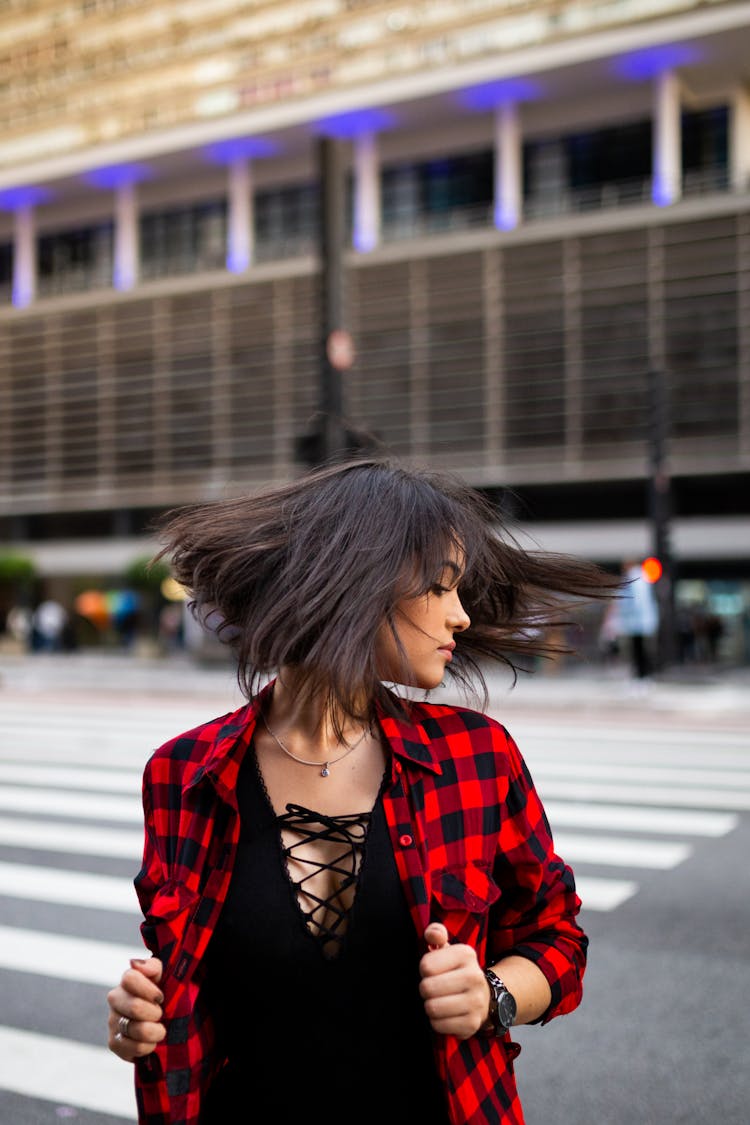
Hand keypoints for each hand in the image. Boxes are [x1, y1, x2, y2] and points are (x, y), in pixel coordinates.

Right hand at [107, 957, 165, 1060]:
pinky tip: (150, 1041)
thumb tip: (135, 964)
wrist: (161, 1020)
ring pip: (138, 1030)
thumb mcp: (163, 977)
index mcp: (127, 981)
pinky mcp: (114, 1043)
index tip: (160, 997)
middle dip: (155, 1012)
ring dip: (156, 1031)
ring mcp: (112, 1021)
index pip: (129, 978)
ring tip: (158, 1028)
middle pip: (135, 1007)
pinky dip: (149, 1046)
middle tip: (160, 1013)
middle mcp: (115, 999)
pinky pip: (136, 1048)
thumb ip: (152, 966)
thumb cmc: (161, 996)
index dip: (149, 990)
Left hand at [419, 923, 489, 1039]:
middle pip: (427, 988)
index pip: (426, 966)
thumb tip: (432, 934)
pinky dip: (437, 1022)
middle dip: (425, 989)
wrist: (484, 996)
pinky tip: (446, 1014)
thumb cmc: (457, 971)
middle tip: (434, 988)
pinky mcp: (472, 1024)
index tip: (433, 971)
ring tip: (440, 1000)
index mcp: (466, 954)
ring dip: (431, 1006)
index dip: (424, 970)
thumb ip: (436, 934)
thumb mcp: (448, 949)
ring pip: (432, 1008)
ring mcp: (476, 1002)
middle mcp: (474, 976)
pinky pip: (439, 1026)